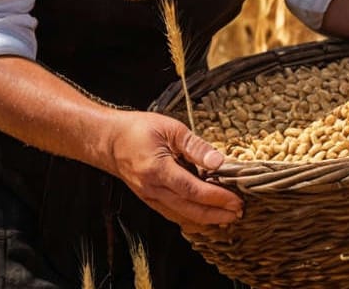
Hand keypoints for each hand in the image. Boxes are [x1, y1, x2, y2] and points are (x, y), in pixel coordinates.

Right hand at [107, 111, 241, 232]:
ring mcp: (150, 197)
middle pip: (190, 210)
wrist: (109, 141)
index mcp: (158, 170)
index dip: (217, 198)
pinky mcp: (149, 199)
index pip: (193, 191)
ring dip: (206, 220)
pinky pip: (173, 214)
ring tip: (228, 217)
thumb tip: (219, 161)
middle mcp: (153, 189)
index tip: (237, 200)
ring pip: (181, 216)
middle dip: (217, 214)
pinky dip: (191, 218)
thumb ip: (195, 146)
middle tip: (239, 213)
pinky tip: (206, 217)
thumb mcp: (170, 128)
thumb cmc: (138, 129)